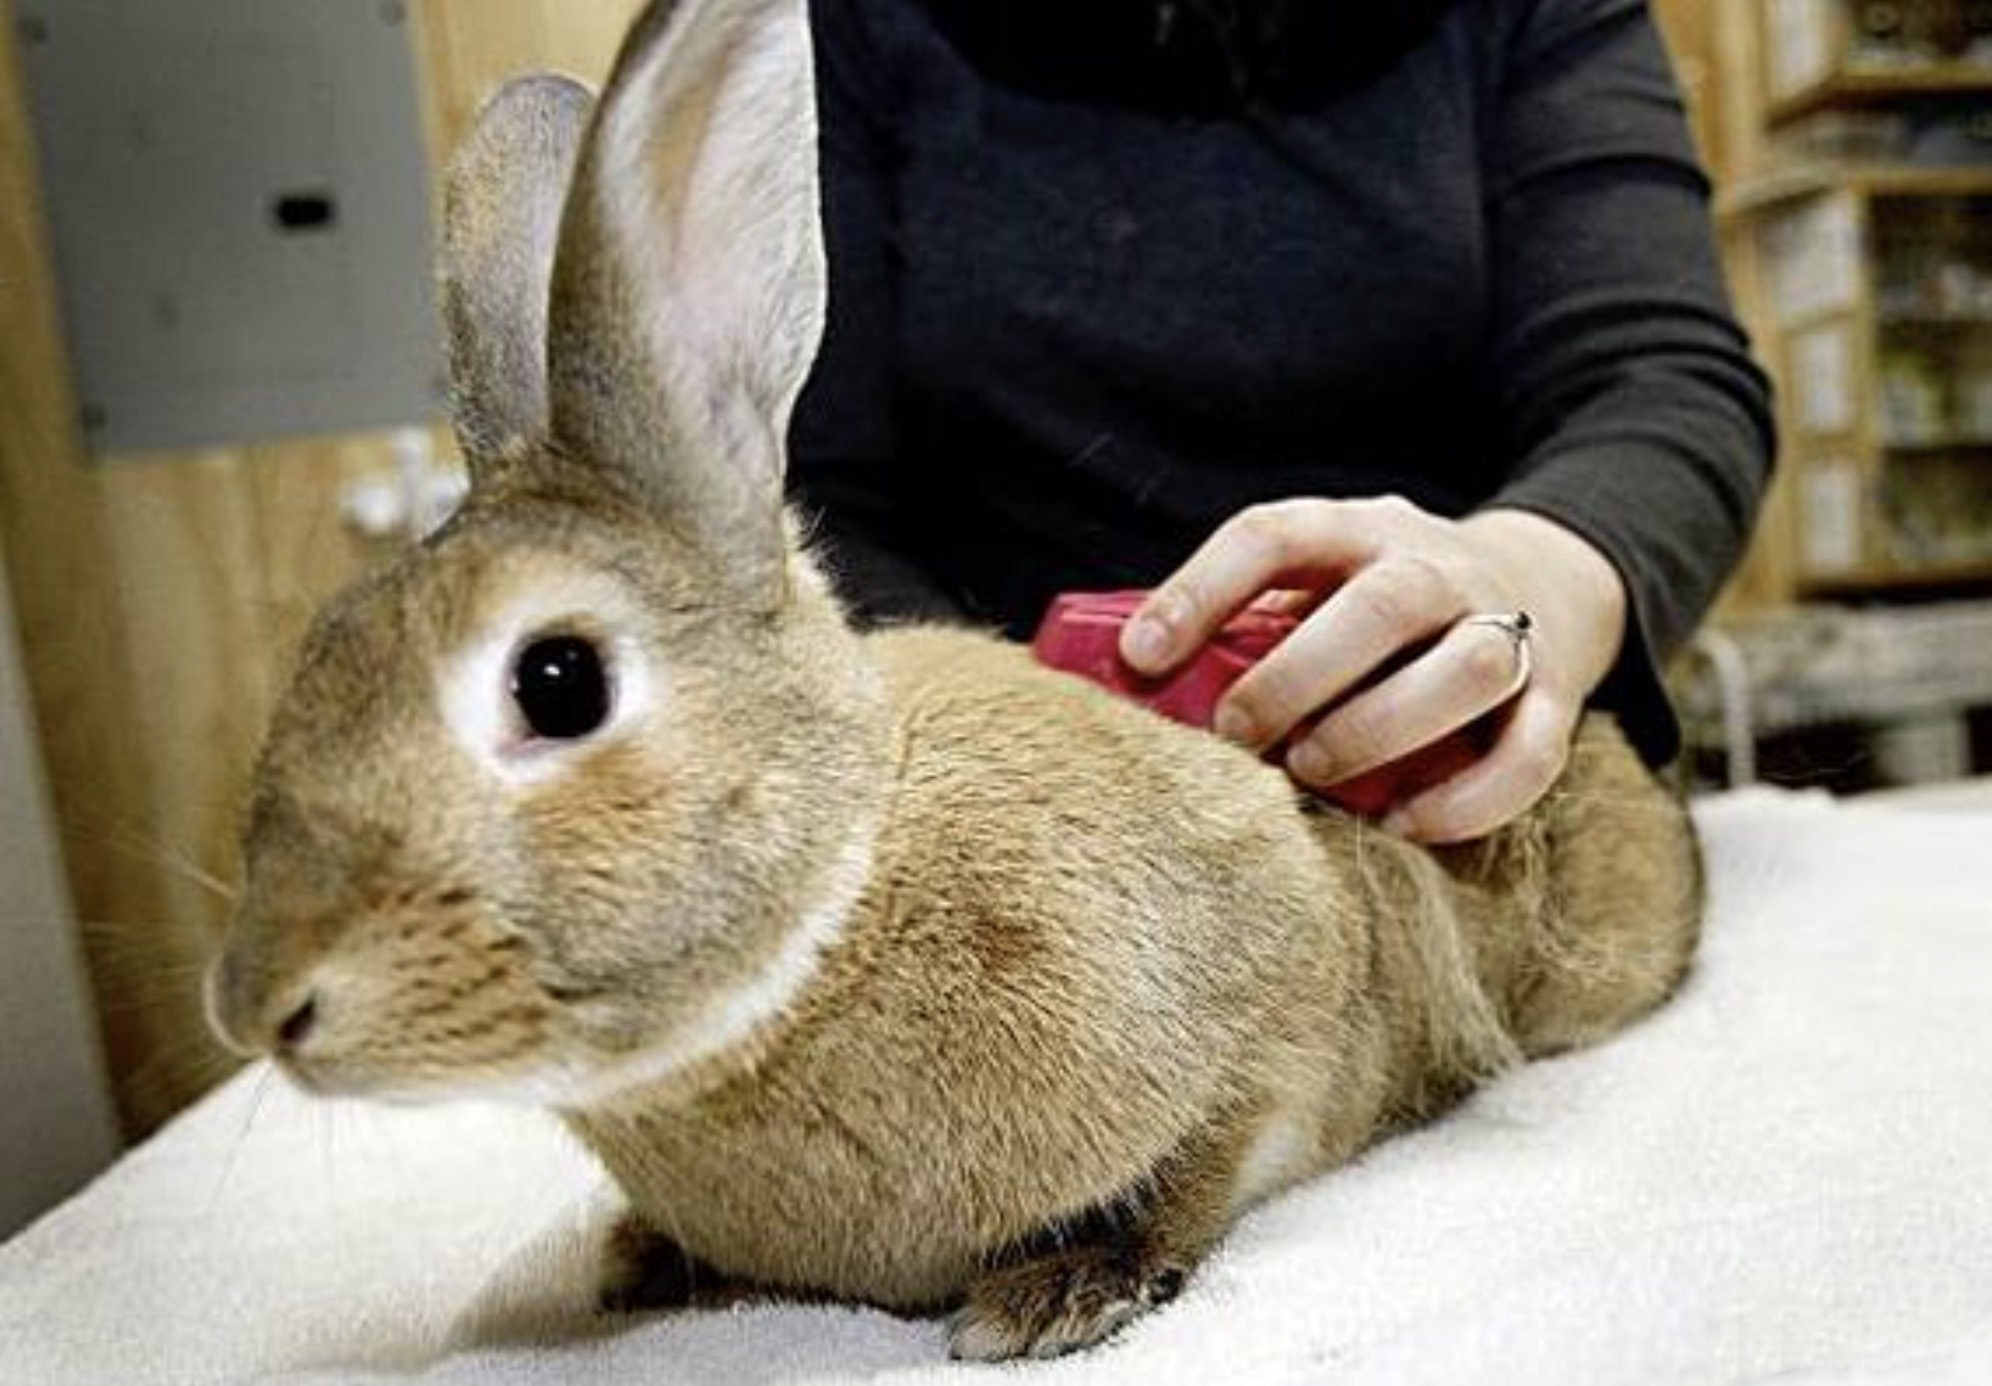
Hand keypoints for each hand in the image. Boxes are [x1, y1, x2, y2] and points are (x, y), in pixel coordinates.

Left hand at [1119, 497, 1627, 842]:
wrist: (1545, 582)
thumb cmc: (1380, 604)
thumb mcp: (1318, 581)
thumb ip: (1247, 620)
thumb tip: (1133, 681)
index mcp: (1359, 529)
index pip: (1275, 535)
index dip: (1201, 589)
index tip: (1140, 657)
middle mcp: (1438, 567)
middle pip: (1383, 605)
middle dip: (1297, 677)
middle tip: (1237, 735)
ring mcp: (1508, 627)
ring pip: (1470, 667)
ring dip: (1382, 726)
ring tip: (1312, 772)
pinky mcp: (1558, 697)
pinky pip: (1530, 753)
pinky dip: (1466, 800)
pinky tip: (1398, 824)